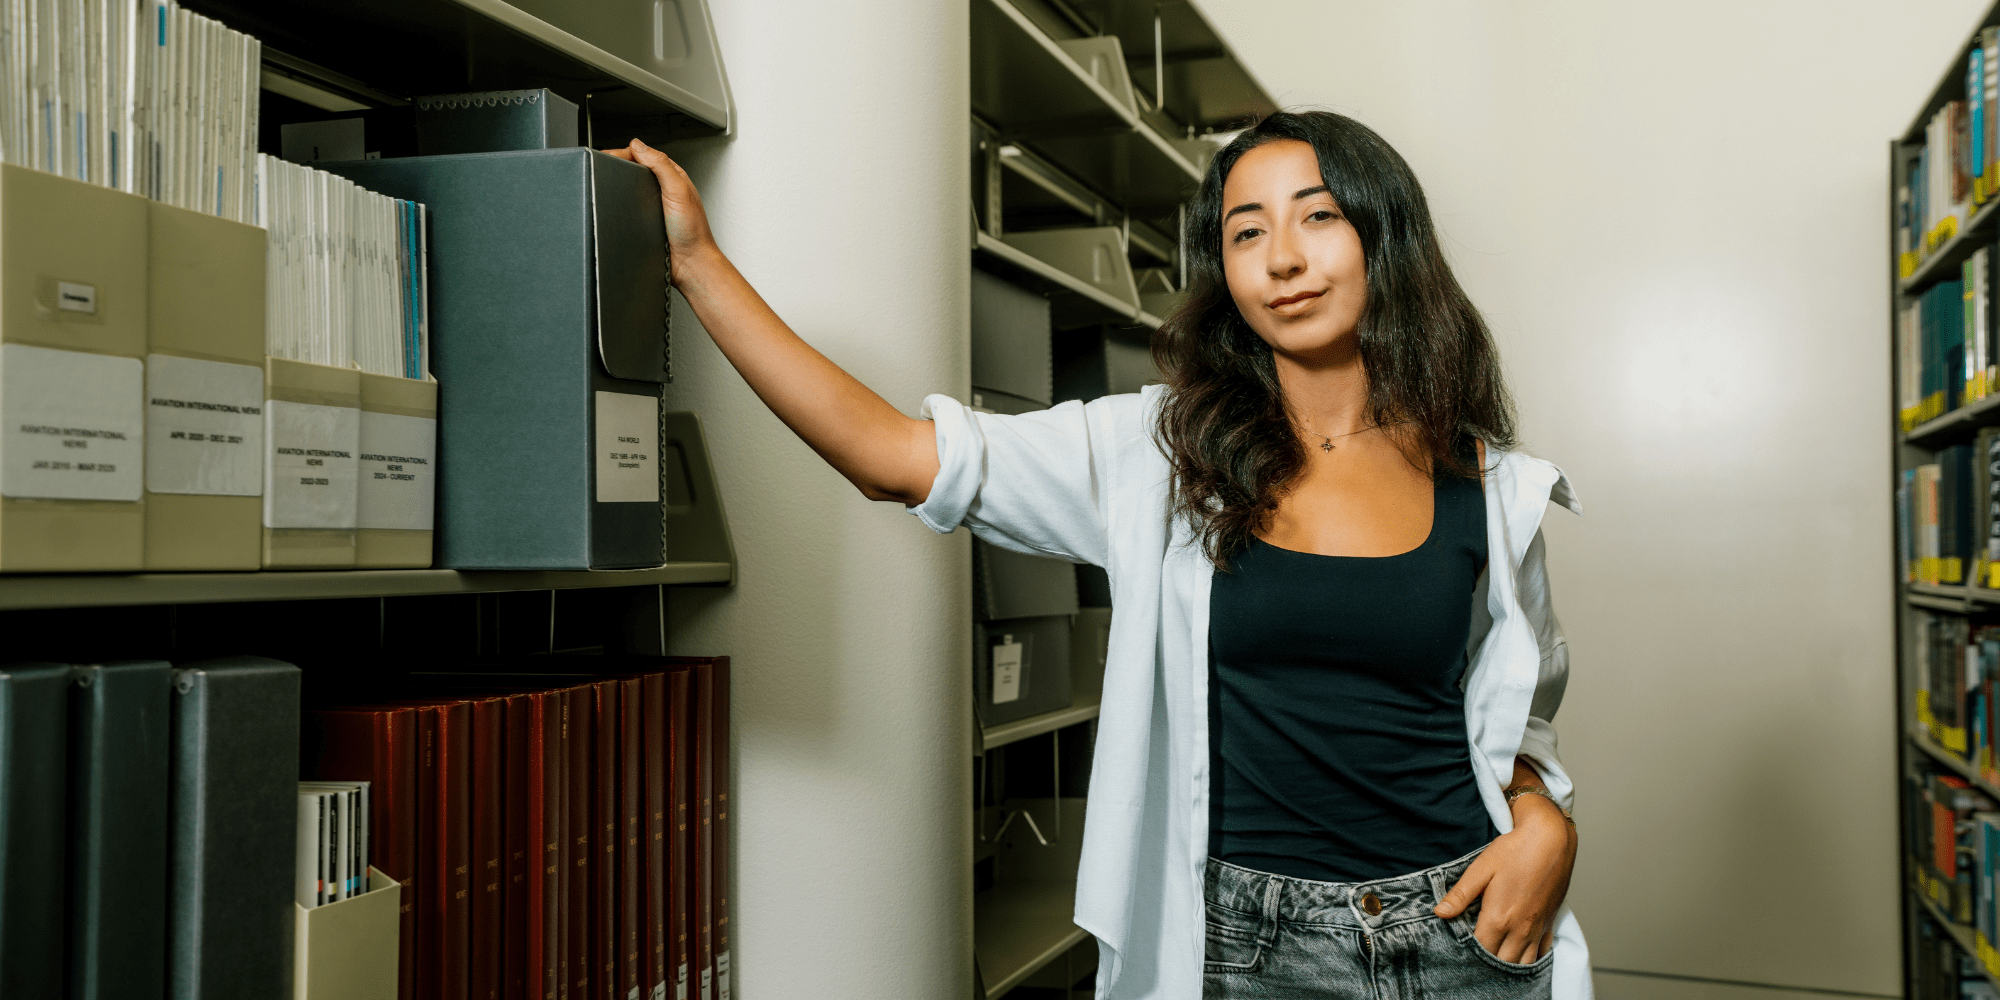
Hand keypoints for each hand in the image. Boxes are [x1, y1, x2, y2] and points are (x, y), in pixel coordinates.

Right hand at [600, 138, 719, 287]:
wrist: (689, 265)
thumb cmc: (692, 232)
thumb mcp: (678, 190)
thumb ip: (661, 165)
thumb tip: (639, 145)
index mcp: (673, 177)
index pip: (645, 155)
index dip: (627, 152)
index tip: (610, 155)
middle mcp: (663, 190)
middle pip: (635, 170)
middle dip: (619, 167)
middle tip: (603, 167)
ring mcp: (653, 206)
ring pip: (629, 189)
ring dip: (617, 188)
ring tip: (605, 183)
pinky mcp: (644, 222)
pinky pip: (627, 210)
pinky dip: (619, 207)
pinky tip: (614, 208)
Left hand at [1432, 794, 1575, 963]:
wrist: (1551, 839)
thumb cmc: (1516, 850)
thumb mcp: (1481, 868)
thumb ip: (1460, 894)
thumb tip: (1440, 912)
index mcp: (1499, 917)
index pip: (1480, 951)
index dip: (1467, 956)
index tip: (1456, 953)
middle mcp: (1520, 928)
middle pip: (1502, 962)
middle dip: (1486, 965)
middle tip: (1472, 960)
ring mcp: (1537, 928)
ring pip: (1524, 963)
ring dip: (1508, 966)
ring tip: (1493, 962)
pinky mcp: (1549, 922)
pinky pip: (1542, 952)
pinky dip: (1530, 959)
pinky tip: (1520, 956)